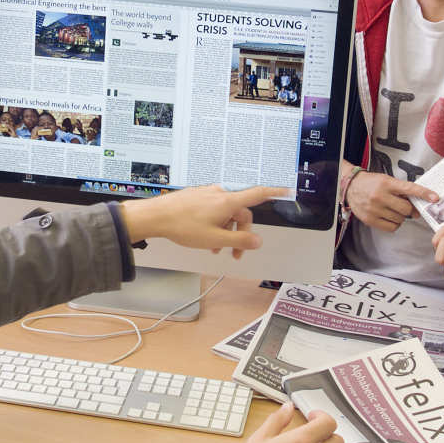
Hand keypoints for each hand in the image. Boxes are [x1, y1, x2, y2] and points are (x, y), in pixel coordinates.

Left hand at [120, 185, 281, 258]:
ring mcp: (207, 194)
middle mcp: (220, 194)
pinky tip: (206, 238)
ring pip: (226, 213)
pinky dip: (215, 224)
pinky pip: (214, 210)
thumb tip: (257, 241)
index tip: (286, 190)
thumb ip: (239, 241)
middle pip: (241, 211)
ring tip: (216, 248)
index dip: (274, 192)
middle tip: (236, 253)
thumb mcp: (215, 239)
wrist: (156, 217)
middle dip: (241, 232)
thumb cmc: (182, 226)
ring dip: (226, 230)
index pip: (258, 194)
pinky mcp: (197, 197)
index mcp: (228, 201)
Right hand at [344, 170, 437, 232]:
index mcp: (386, 184)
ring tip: (393, 210)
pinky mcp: (370, 219)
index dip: (424, 193)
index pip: (409, 189)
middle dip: (409, 209)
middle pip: (406, 209)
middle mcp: (380, 196)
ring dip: (401, 216)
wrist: (350, 187)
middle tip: (407, 207)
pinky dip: (394, 224)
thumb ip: (402, 191)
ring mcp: (374, 209)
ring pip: (400, 219)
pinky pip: (391, 227)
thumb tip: (416, 207)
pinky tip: (389, 217)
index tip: (435, 198)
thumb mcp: (387, 181)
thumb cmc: (371, 183)